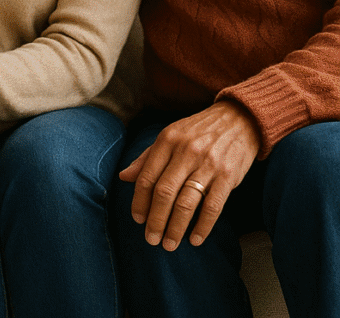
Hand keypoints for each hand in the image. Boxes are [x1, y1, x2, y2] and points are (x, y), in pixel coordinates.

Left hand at [118, 101, 260, 249]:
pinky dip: (203, 226)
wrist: (238, 119)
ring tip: (169, 244)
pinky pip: (213, 206)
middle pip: (164, 192)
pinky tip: (195, 239)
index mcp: (167, 140)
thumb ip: (147, 157)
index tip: (137, 219)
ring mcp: (208, 164)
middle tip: (151, 239)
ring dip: (176, 227)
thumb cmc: (198, 130)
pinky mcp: (228, 176)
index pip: (147, 176)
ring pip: (186, 202)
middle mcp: (185, 151)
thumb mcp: (170, 135)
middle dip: (156, 220)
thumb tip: (124, 177)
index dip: (139, 201)